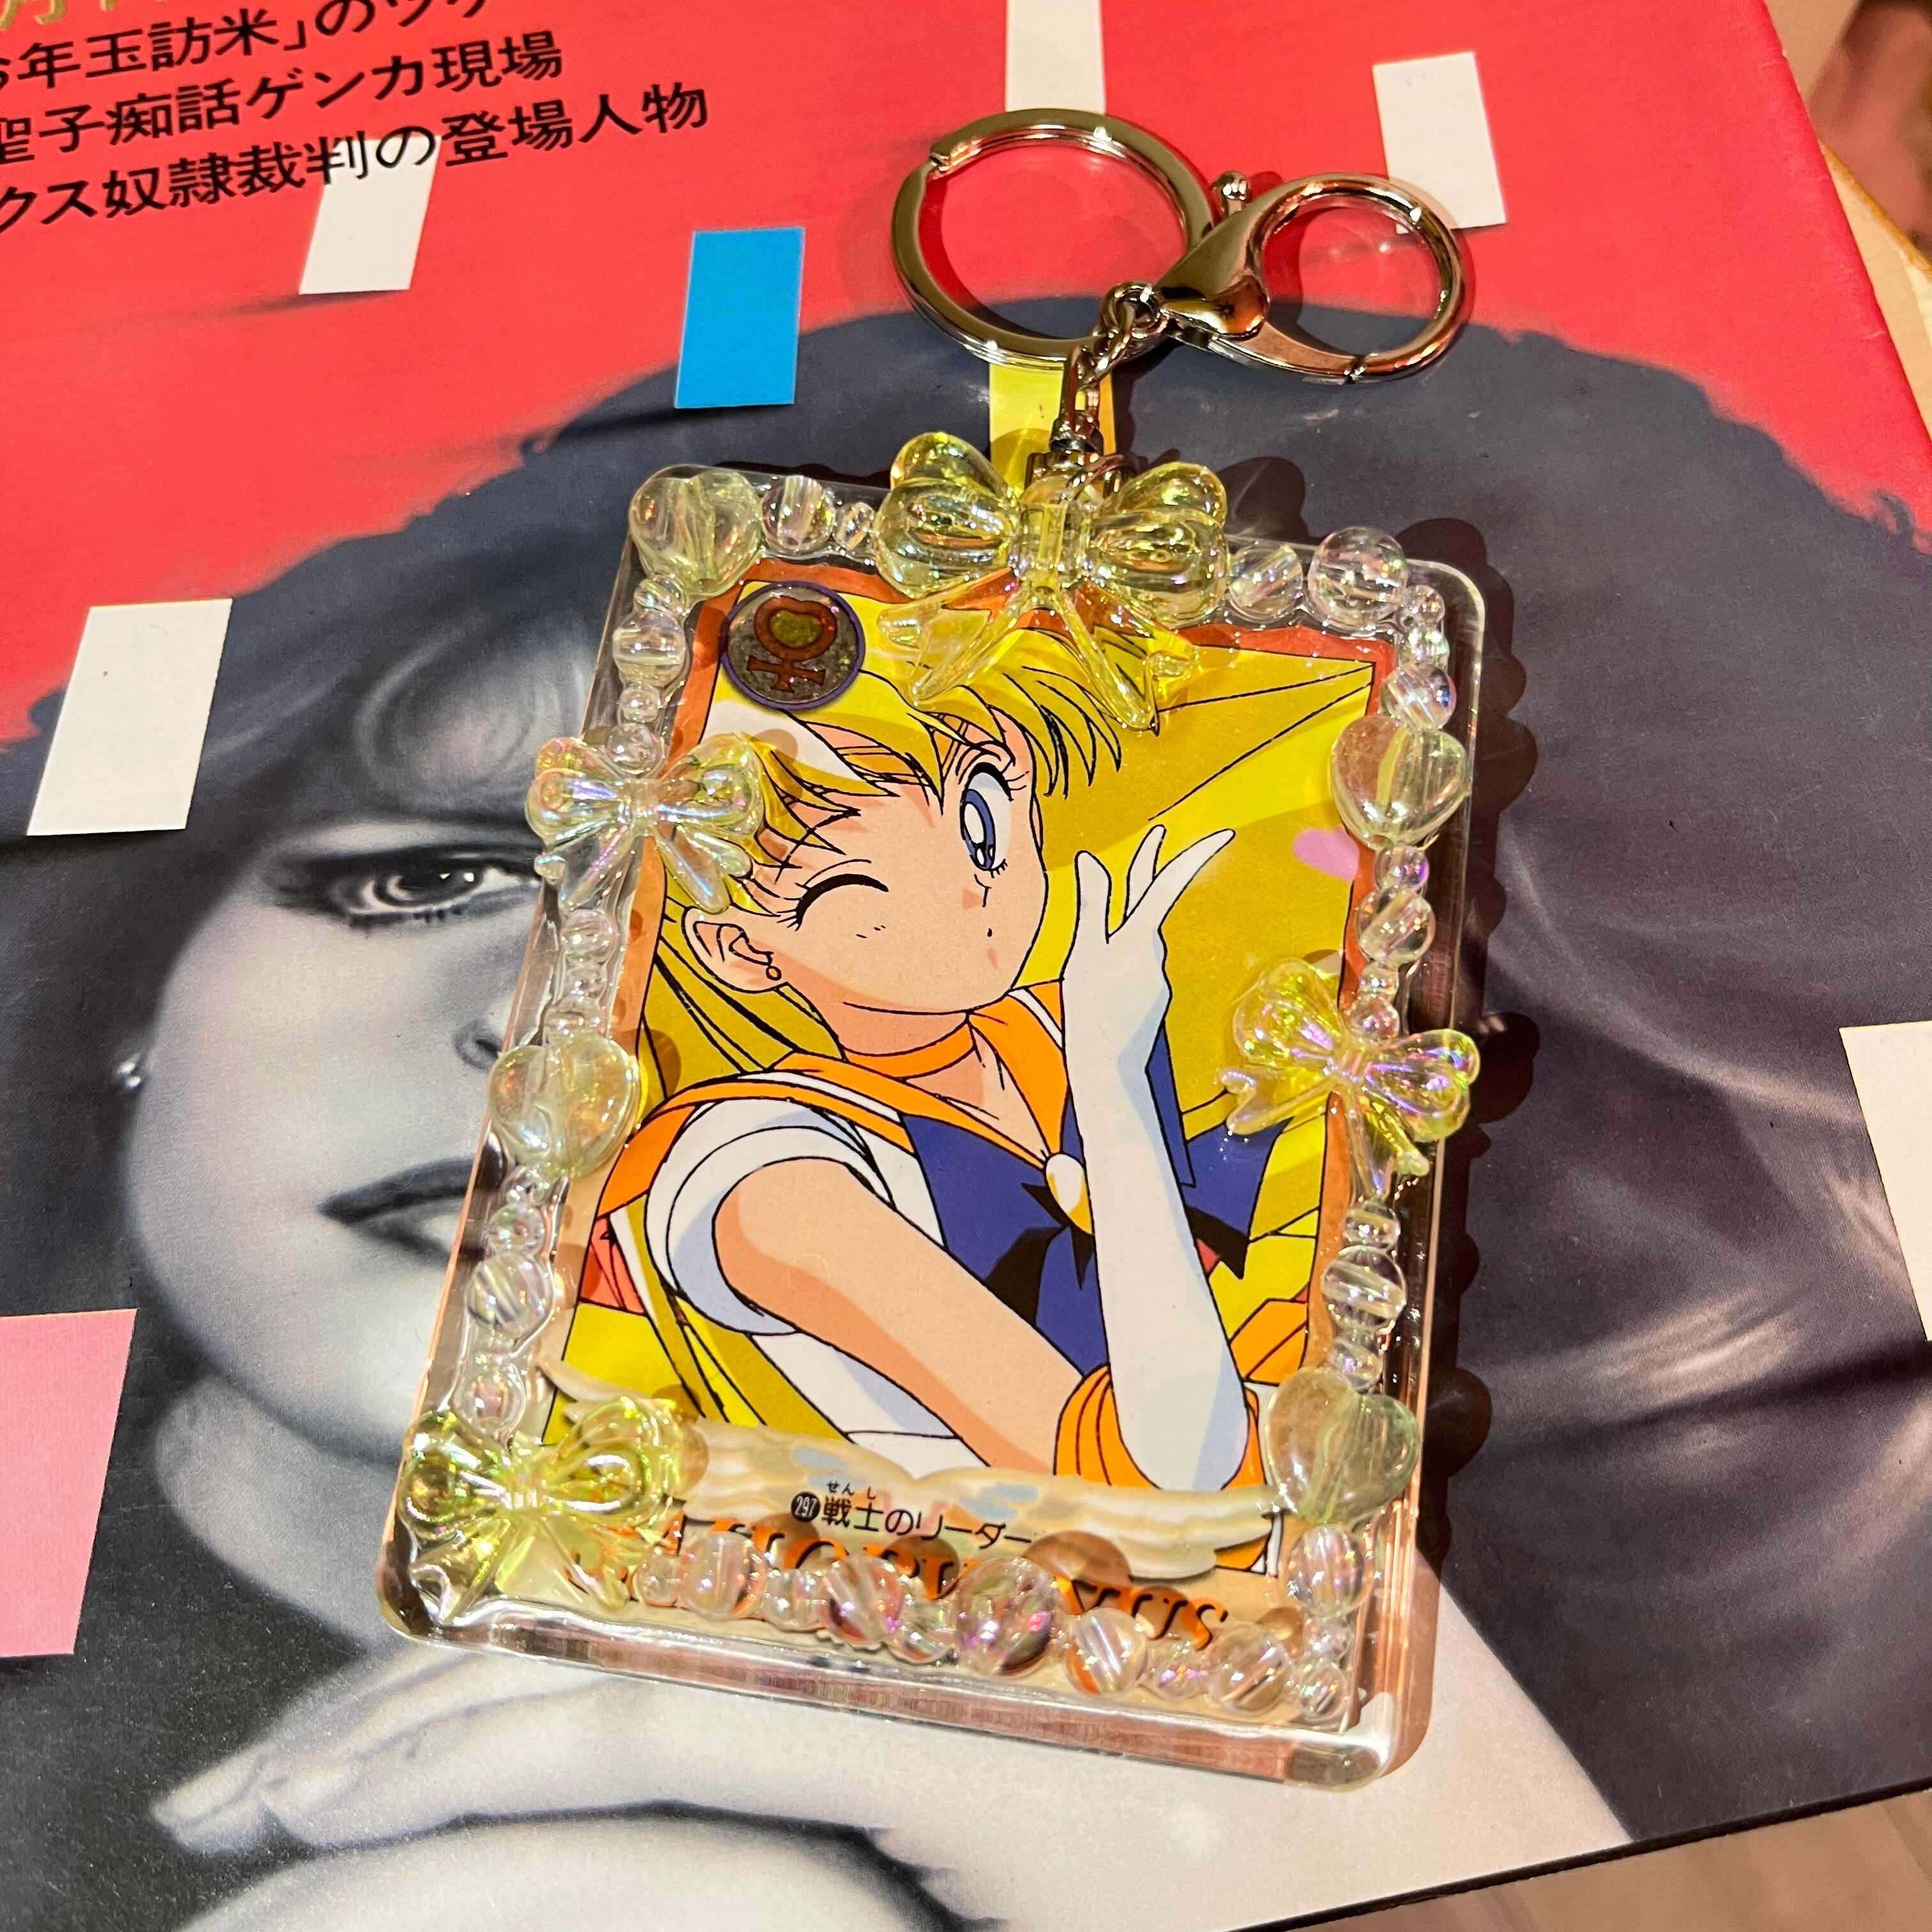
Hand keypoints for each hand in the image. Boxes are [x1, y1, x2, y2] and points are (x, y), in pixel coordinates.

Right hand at [1062, 825, 1231, 1085]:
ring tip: (1098, 938)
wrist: (1108, 1064)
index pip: (1166, 885)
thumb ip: (1092, 906)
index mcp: (1138, 936)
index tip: (1220, 834)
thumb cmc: (1090, 1009)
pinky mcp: (1151, 995)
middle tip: (1157, 834)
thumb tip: (1090, 860)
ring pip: (1138, 938)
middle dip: (1153, 866)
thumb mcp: (1084, 953)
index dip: (1193, 856)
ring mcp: (1154, 975)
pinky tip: (1102, 981)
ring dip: (1124, 926)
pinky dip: (1120, 959)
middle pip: (1151, 901)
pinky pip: (1135, 965)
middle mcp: (1154, 952)